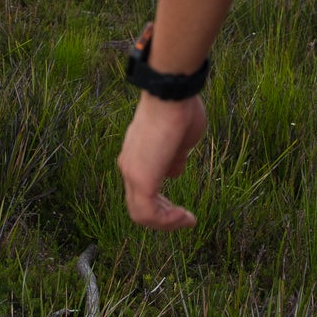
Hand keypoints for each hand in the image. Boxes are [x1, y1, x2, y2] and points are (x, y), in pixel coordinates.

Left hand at [118, 92, 208, 229]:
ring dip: (166, 222)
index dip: (162, 205)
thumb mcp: (180, 141)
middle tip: (184, 219)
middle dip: (163, 217)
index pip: (141, 191)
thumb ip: (175, 159)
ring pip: (141, 214)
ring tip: (187, 220)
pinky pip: (149, 213)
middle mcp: (128, 165)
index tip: (181, 210)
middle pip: (138, 205)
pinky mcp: (141, 178)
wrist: (172, 94)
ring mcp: (131, 172)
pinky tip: (185, 216)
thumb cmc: (179, 110)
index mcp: (136, 155)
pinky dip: (167, 221)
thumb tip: (174, 172)